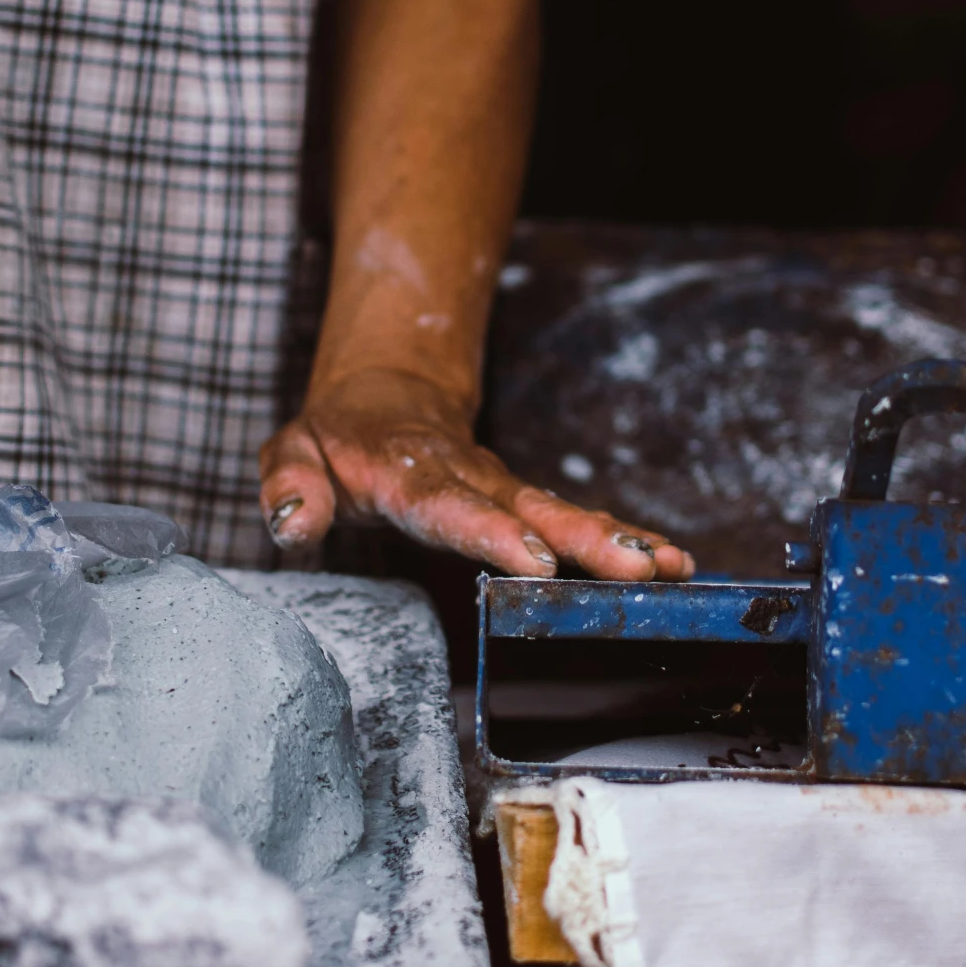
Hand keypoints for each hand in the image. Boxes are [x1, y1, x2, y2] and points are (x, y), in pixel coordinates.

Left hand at [259, 367, 695, 579]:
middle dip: (585, 540)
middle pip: (530, 511)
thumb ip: (290, 487)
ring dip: (620, 542)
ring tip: (672, 569)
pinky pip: (579, 521)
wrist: (384, 397)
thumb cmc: (337, 440)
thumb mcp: (292, 454)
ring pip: (566, 514)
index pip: (449, 507)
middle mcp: (469, 480)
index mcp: (408, 474)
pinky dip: (628, 540)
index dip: (490, 533)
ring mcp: (504, 491)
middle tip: (635, 569)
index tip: (532, 558)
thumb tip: (293, 521)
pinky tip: (675, 564)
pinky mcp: (527, 504)